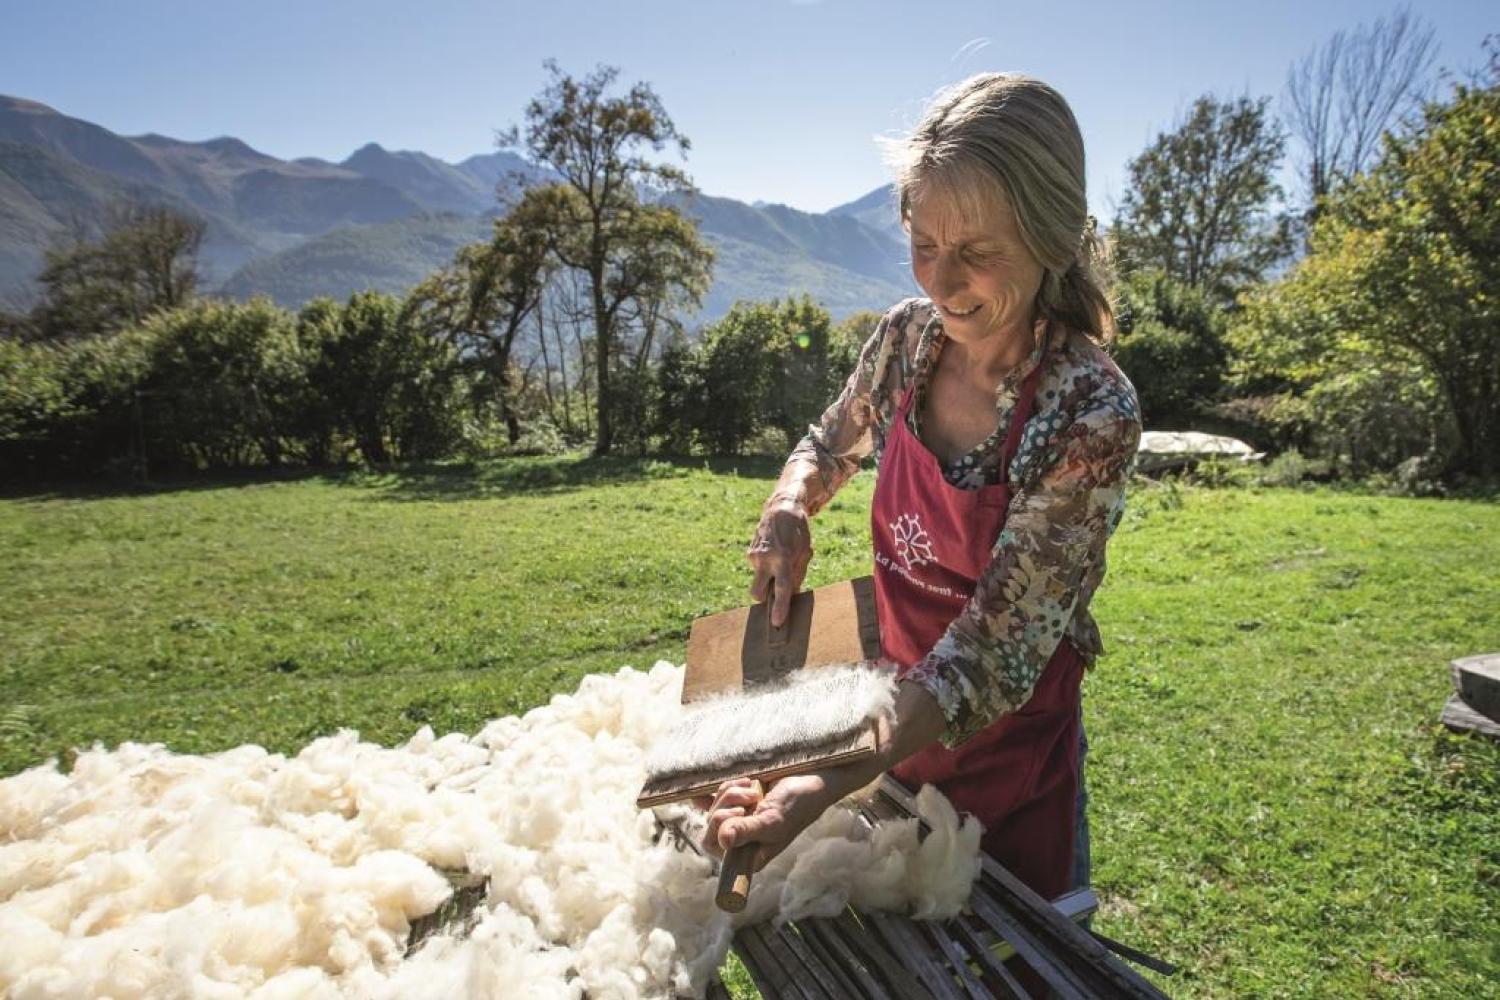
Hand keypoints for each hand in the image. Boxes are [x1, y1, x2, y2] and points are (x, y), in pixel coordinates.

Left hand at [700, 774, 835, 870]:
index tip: (740, 813)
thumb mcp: (771, 821)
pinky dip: (720, 789)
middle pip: (710, 822)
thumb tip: (723, 839)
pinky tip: (721, 788)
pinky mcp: (737, 801)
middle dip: (727, 805)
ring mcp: (737, 819)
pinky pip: (715, 795)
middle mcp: (739, 840)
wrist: (809, 780)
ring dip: (733, 792)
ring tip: (756, 791)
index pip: (712, 845)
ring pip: (714, 804)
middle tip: (752, 798)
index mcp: (747, 855)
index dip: (718, 827)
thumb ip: (746, 831)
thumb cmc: (796, 806)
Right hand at [747, 501, 811, 627]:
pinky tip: (775, 553)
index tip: (777, 622)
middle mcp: (765, 559)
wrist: (782, 508)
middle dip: (764, 599)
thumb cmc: (798, 533)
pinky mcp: (749, 552)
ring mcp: (754, 556)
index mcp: (783, 559)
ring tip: (782, 561)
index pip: (782, 589)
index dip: (780, 607)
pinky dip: (766, 568)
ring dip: (768, 579)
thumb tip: (790, 596)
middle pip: (757, 593)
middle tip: (775, 594)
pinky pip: (758, 569)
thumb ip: (797, 576)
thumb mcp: (804, 553)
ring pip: (758, 580)